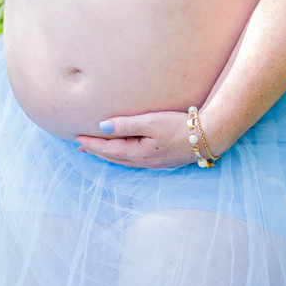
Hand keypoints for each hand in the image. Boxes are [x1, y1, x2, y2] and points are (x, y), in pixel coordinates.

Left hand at [76, 110, 200, 168]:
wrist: (209, 136)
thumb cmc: (180, 126)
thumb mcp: (150, 121)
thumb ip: (125, 124)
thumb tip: (101, 126)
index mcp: (138, 153)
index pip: (107, 149)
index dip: (91, 144)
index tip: (76, 137)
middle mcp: (144, 161)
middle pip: (113, 158)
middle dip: (96, 151)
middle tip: (81, 145)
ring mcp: (153, 163)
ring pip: (123, 160)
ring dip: (108, 155)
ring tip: (97, 149)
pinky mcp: (162, 160)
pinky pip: (134, 160)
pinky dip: (122, 155)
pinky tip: (124, 152)